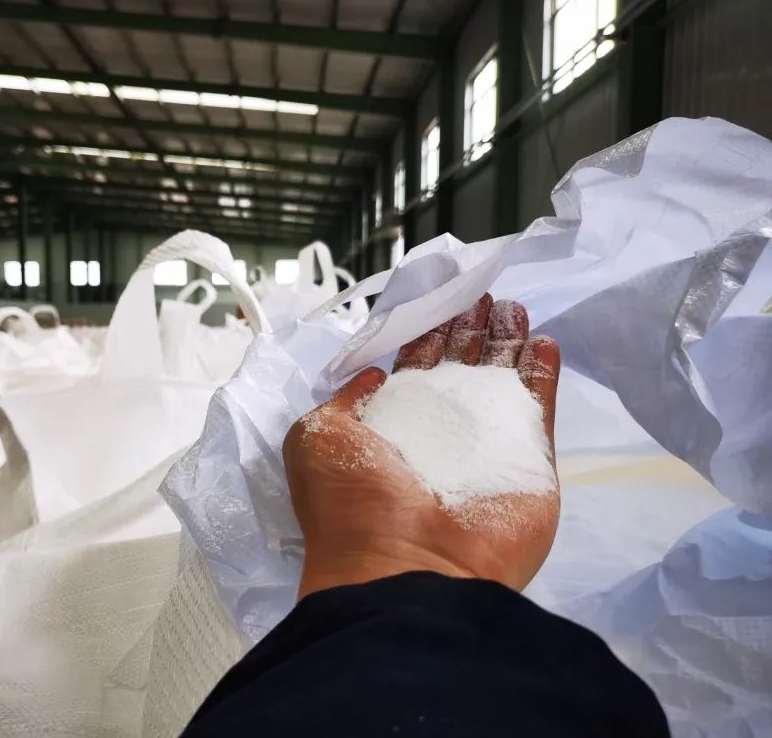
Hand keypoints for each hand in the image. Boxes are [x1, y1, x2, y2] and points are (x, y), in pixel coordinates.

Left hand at [283, 294, 560, 597]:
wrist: (405, 567)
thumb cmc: (352, 502)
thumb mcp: (317, 438)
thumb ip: (345, 399)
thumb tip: (377, 374)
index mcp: (388, 427)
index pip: (415, 369)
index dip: (429, 335)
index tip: (443, 300)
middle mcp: (437, 435)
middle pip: (461, 370)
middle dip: (472, 331)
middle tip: (485, 295)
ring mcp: (486, 448)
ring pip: (502, 382)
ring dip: (509, 343)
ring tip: (516, 307)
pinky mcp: (529, 462)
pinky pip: (538, 409)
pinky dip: (542, 375)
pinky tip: (544, 340)